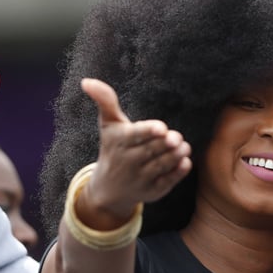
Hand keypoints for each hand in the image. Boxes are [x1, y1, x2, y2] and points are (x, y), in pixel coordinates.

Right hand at [79, 78, 191, 222]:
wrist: (109, 189)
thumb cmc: (112, 148)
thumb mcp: (108, 126)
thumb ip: (105, 101)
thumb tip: (87, 81)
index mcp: (119, 142)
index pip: (135, 135)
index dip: (149, 131)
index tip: (162, 127)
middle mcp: (128, 162)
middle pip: (152, 150)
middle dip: (167, 143)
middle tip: (177, 137)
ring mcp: (140, 179)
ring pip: (161, 165)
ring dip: (175, 156)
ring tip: (184, 147)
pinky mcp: (152, 192)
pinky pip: (167, 182)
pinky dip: (177, 173)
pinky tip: (185, 162)